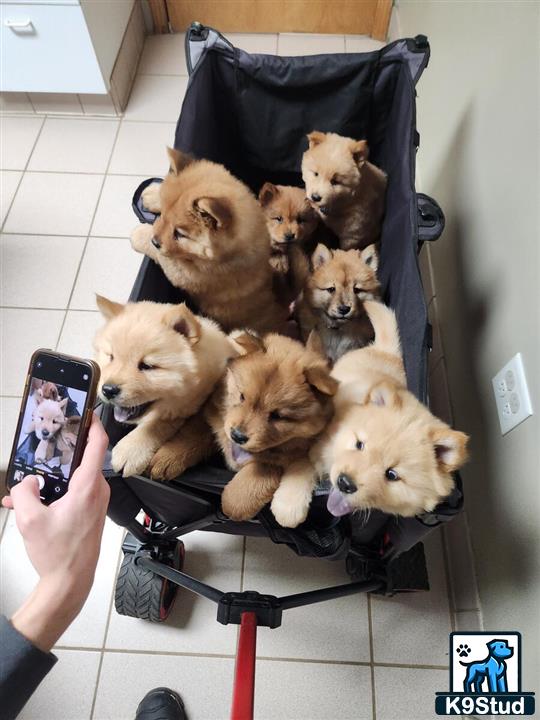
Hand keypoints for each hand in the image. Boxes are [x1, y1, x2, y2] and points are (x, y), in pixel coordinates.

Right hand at [2, 414, 109, 650]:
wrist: (70, 582)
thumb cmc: (58, 555)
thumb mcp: (29, 520)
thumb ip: (23, 493)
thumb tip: (25, 483)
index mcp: (87, 487)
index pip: (98, 445)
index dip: (94, 424)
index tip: (88, 411)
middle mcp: (96, 492)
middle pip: (83, 460)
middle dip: (61, 454)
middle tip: (47, 444)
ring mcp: (95, 503)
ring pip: (74, 479)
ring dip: (52, 479)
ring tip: (27, 488)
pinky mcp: (91, 512)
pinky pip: (74, 494)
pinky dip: (55, 494)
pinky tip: (31, 505)